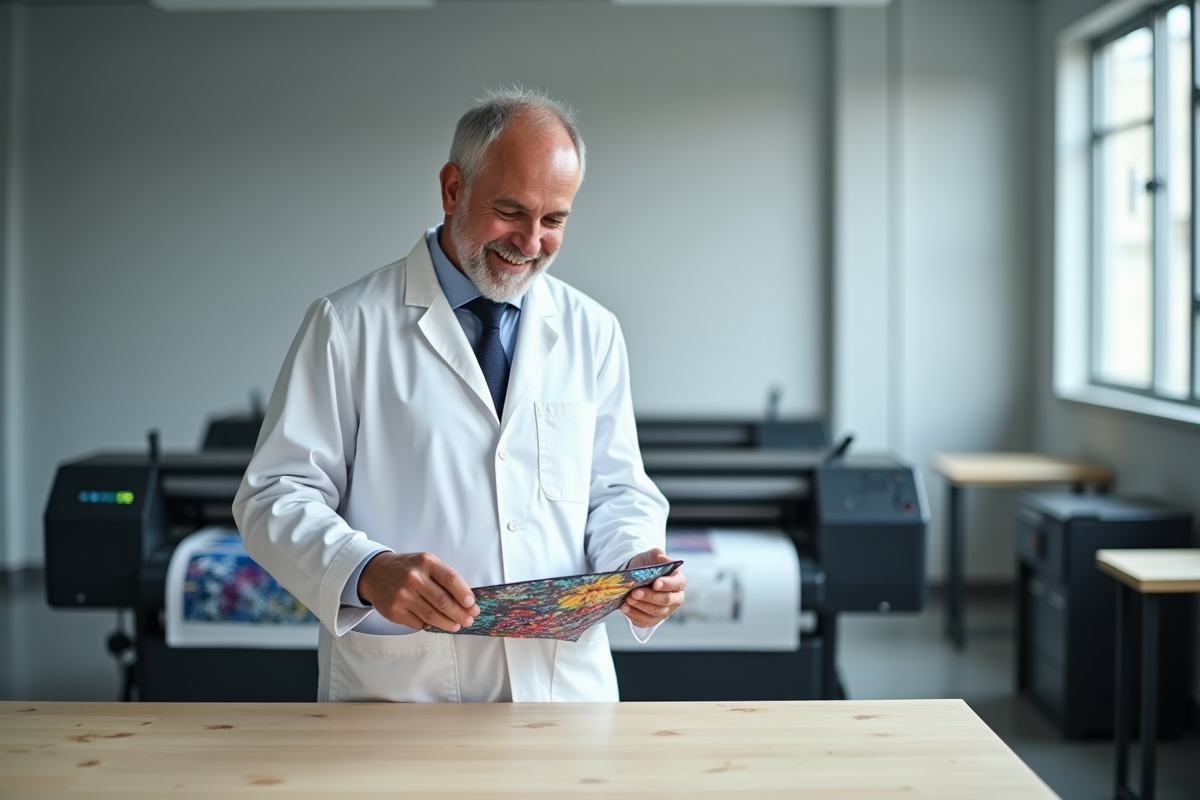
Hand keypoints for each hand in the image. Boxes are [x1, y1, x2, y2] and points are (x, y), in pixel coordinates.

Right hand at [358, 552, 479, 630]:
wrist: (375, 573)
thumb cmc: (407, 568)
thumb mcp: (426, 563)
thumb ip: (444, 578)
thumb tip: (466, 601)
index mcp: (425, 562)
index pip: (451, 580)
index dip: (464, 595)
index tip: (472, 605)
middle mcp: (413, 578)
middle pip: (443, 602)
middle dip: (460, 614)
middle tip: (469, 620)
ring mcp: (402, 595)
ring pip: (432, 616)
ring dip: (448, 623)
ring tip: (456, 625)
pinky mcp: (394, 611)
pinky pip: (418, 624)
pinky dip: (429, 625)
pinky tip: (435, 623)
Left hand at [620, 547, 685, 627]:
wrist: (635, 578)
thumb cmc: (646, 566)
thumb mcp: (650, 556)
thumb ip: (657, 555)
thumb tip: (662, 558)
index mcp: (678, 581)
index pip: (677, 583)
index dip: (667, 584)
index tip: (655, 583)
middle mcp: (675, 598)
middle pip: (665, 600)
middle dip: (649, 597)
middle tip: (634, 592)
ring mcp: (665, 610)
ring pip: (655, 612)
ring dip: (640, 606)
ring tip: (628, 599)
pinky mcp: (653, 619)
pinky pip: (646, 621)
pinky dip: (634, 615)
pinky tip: (625, 607)